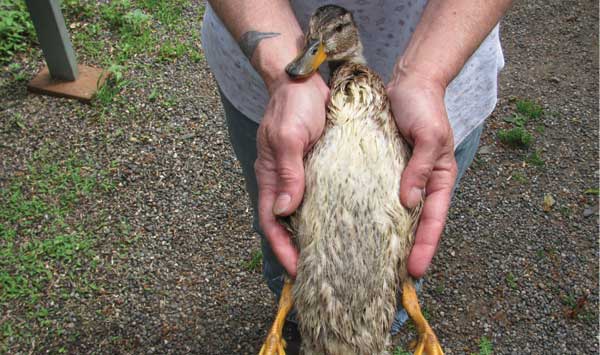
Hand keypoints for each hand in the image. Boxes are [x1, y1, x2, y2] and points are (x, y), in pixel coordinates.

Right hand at [255, 75, 328, 277]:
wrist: (306, 79)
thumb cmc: (293, 105)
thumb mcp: (289, 137)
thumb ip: (288, 172)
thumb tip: (283, 210)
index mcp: (271, 178)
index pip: (271, 223)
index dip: (281, 249)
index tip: (297, 272)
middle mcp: (284, 182)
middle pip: (286, 225)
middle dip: (298, 251)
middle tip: (318, 274)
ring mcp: (301, 176)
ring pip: (304, 215)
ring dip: (314, 236)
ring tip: (333, 258)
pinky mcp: (318, 168)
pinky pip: (321, 197)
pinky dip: (328, 215)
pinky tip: (344, 225)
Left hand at [387, 70, 456, 278]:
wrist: (408, 83)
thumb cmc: (423, 107)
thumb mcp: (429, 135)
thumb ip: (420, 168)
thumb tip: (408, 201)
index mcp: (440, 179)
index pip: (434, 219)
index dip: (426, 246)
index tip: (415, 270)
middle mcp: (422, 183)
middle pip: (417, 224)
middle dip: (409, 251)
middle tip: (393, 279)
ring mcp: (403, 178)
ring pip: (398, 215)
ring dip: (390, 238)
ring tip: (374, 263)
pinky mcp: (385, 170)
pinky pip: (379, 197)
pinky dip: (373, 215)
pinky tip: (360, 229)